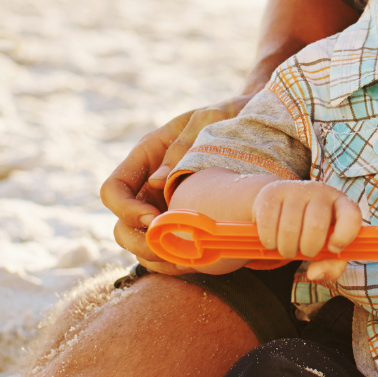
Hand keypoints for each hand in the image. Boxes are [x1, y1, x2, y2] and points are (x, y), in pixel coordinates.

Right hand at [99, 94, 250, 274]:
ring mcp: (166, 207)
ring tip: (185, 260)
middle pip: (121, 225)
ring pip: (141, 244)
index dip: (126, 210)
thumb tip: (158, 182)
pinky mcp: (188, 223)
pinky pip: (169, 250)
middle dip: (139, 242)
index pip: (113, 190)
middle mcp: (150, 185)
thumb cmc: (233, 115)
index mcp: (147, 155)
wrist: (264, 125)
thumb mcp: (210, 118)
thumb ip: (184, 144)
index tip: (154, 219)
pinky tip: (196, 262)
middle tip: (170, 248)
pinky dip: (175, 262)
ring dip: (156, 258)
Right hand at [253, 182, 362, 281]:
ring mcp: (295, 189)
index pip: (351, 216)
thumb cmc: (311, 232)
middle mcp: (320, 191)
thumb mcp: (327, 248)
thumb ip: (331, 267)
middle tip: (304, 251)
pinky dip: (270, 242)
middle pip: (316, 226)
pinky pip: (268, 226)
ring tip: (287, 248)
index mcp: (341, 203)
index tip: (333, 249)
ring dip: (286, 249)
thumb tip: (314, 274)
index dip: (344, 236)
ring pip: (289, 229)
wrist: (280, 206)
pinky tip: (273, 240)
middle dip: (308, 249)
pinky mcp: (271, 192)